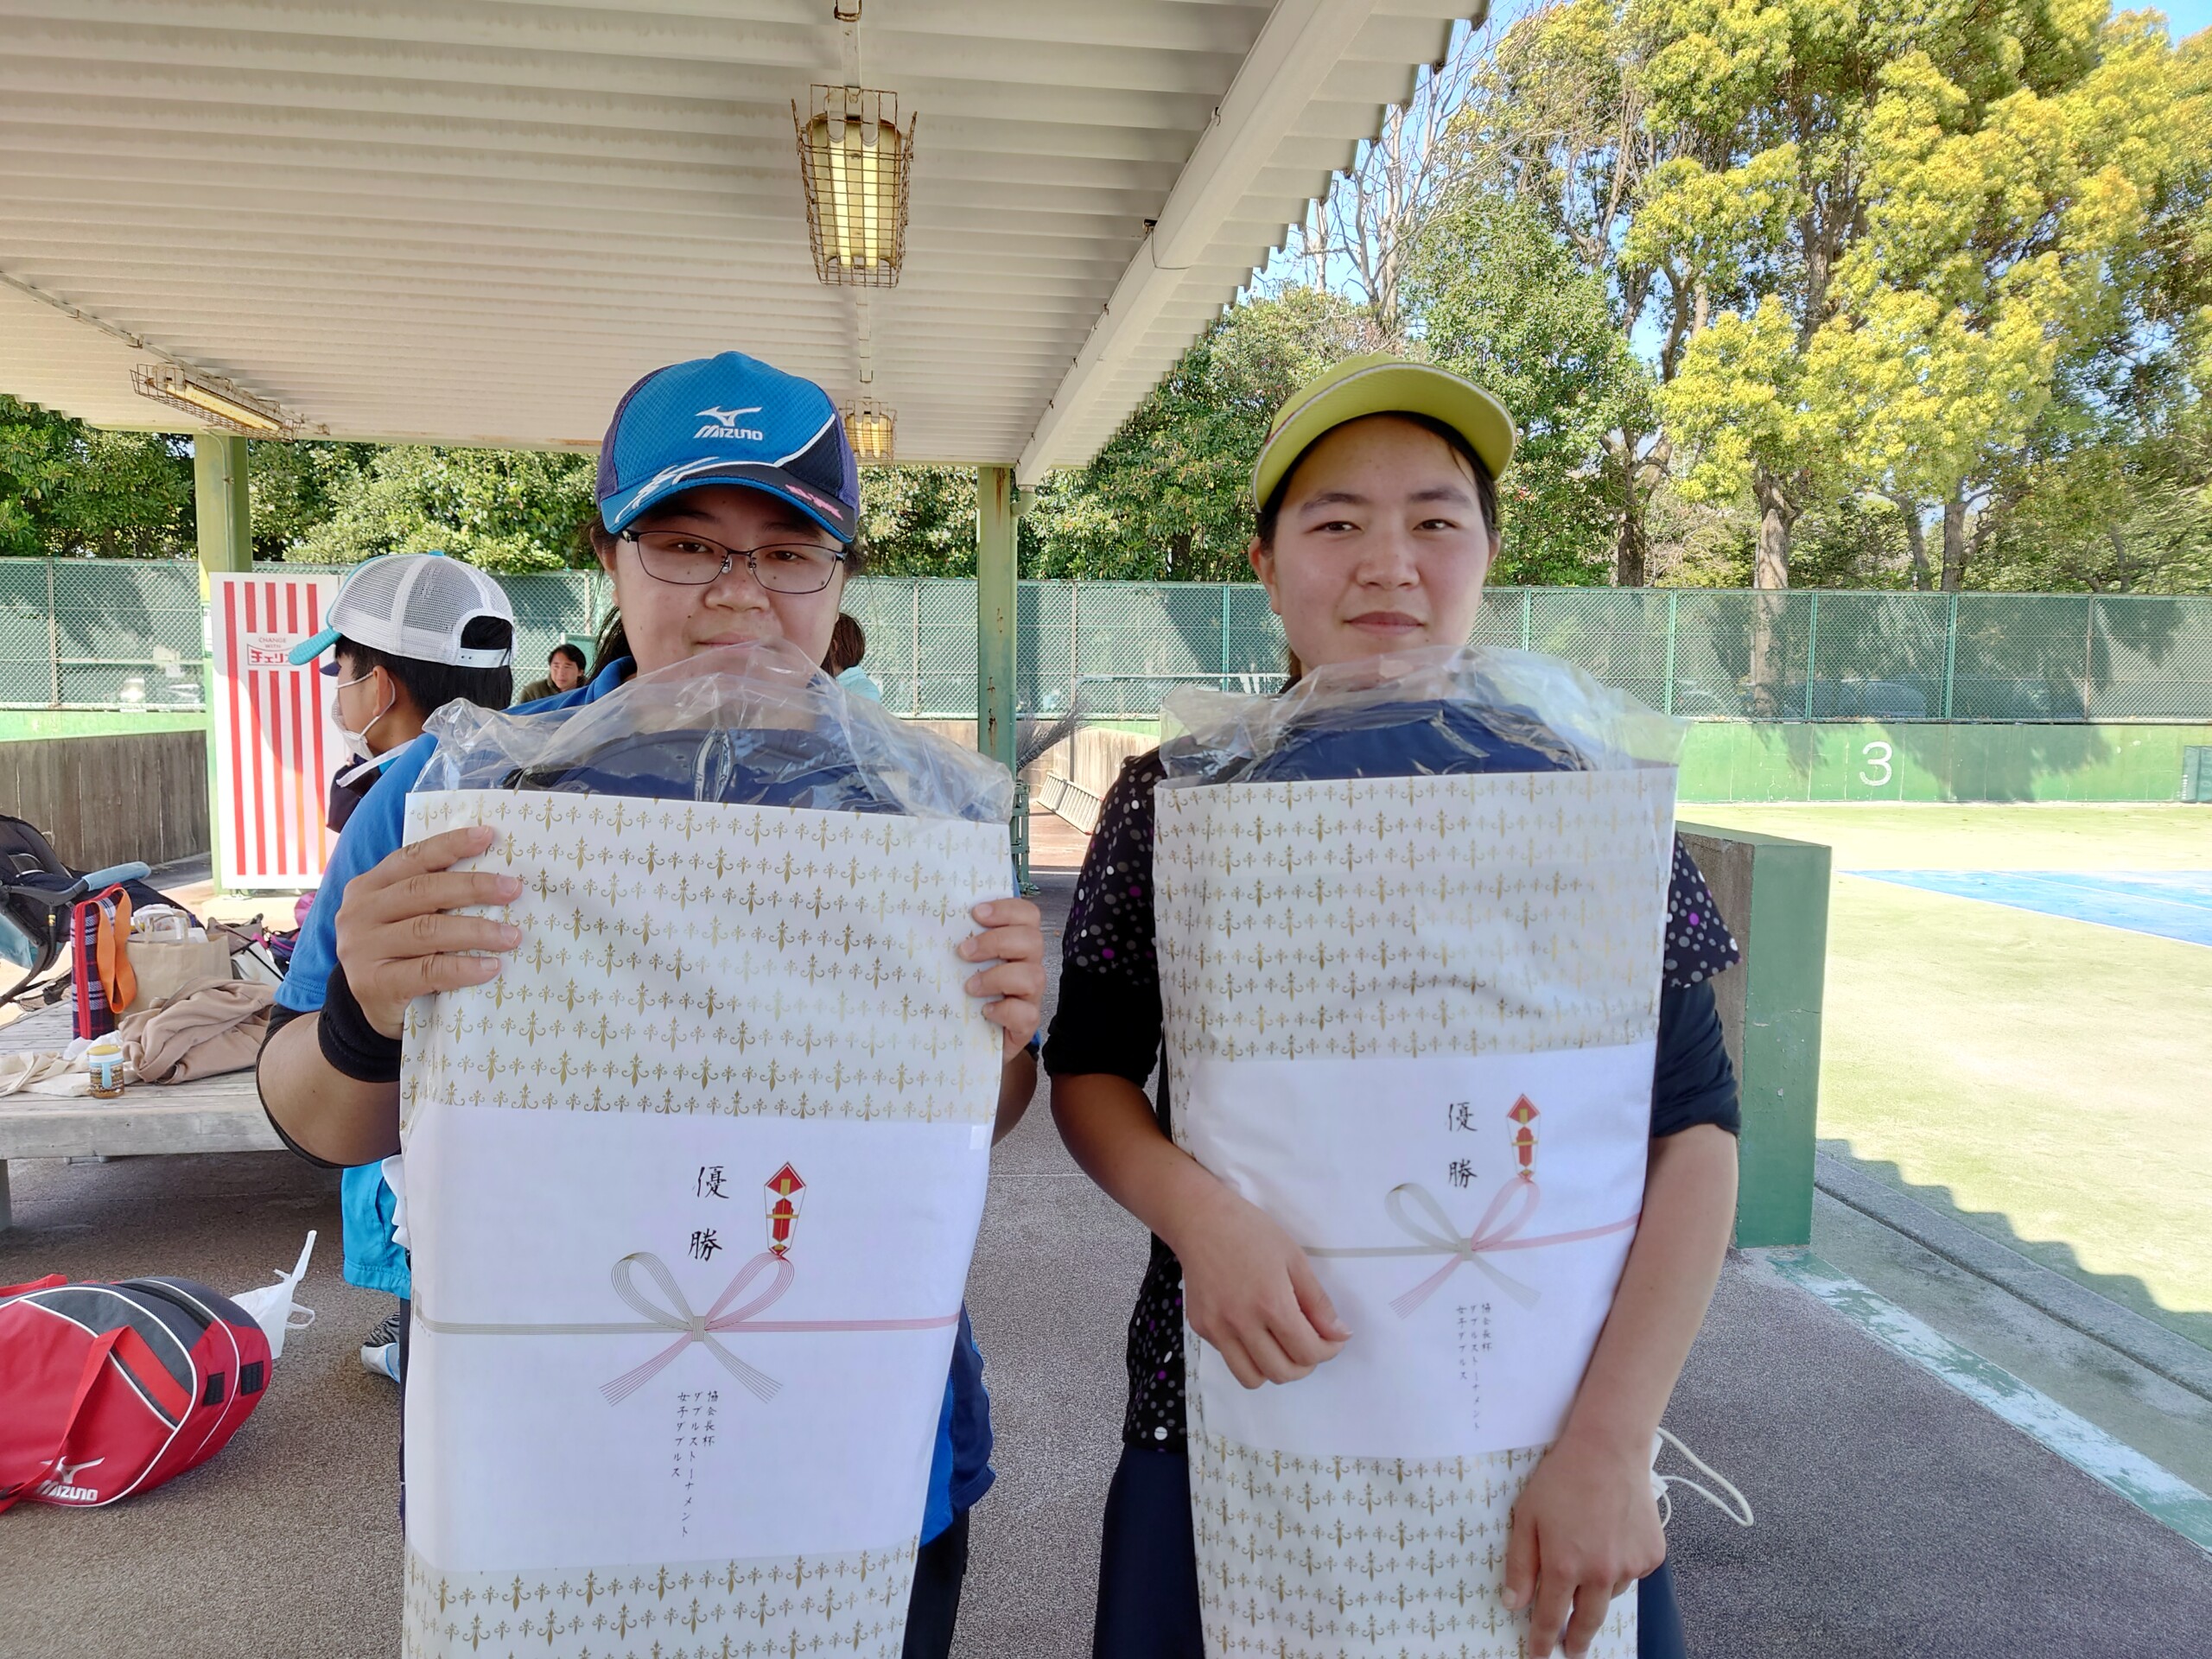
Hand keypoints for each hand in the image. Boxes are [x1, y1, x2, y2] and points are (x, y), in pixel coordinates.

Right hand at [334, 825, 522, 1037]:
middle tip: (513, 889)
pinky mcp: (373, 984)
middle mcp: (359, 913)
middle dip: (474, 887)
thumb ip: (430, 896)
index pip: (412, 858)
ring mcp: (361, 949)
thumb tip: (495, 874)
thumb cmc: (401, 954)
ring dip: (477, 931)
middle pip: (423, 890)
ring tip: (511, 936)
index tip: (488, 836)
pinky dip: (464, 968)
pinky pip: (428, 971)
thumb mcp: (405, 918)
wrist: (372, 1010)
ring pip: (427, 930)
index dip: (450, 845)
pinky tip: (491, 967)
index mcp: (368, 887)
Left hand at [958, 897, 1044, 1058]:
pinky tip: (985, 1011)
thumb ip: (951, 941)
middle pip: (1033, 940)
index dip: (1007, 909)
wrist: (968, 1039)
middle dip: (997, 941)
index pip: (1027, 915)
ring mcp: (1029, 996)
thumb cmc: (963, 995)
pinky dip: (1005, 1010)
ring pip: (1034, 976)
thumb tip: (919, 921)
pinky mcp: (1026, 1024)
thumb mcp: (956, 963)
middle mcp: (1027, 966)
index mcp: (1015, 944)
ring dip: (998, 977)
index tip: (976, 913)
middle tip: (964, 951)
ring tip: (970, 987)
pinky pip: (1027, 1014)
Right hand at [1169, 1182, 1348, 1388]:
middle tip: (1308, 1343)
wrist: (1200, 1220)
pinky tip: (1253, 1328)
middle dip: (1304, 1364)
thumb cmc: (1251, 1232)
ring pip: (1252, 1378)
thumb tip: (1339, 1335)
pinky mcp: (1201, 1328)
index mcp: (1271, 1303)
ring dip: (1274, 1368)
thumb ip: (1318, 1302)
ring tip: (1280, 1344)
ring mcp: (1217, 1328)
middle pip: (1282, 1373)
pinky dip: (1248, 1354)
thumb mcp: (1294, 1259)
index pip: (1307, 1352)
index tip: (1331, 1340)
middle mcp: (1242, 1322)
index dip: (1328, 1351)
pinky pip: (1231, 1358)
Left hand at [1503, 1430, 1664, 1657]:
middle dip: (1577, 1640)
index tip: (1538, 1655)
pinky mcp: (1651, 1556)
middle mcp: (1600, 1574)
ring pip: (1610, 1595)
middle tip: (1572, 1650)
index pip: (1550, 1618)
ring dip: (1597, 1592)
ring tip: (1589, 1560)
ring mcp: (1630, 1566)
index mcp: (1564, 1567)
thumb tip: (1513, 1604)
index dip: (1543, 1640)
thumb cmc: (1562, 1479)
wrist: (1608, 1449)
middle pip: (1587, 1621)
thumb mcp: (1526, 1517)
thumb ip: (1519, 1565)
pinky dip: (1620, 1566)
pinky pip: (1632, 1574)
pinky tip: (1611, 1539)